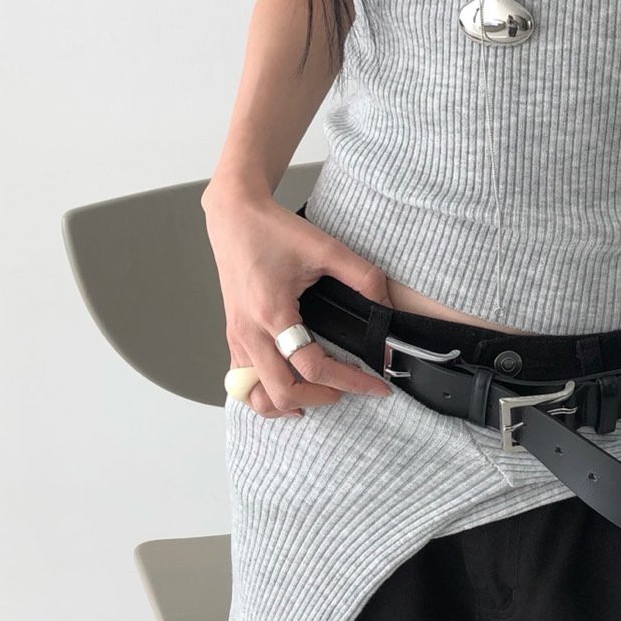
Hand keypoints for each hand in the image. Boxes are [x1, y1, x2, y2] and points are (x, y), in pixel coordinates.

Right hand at [203, 187, 393, 417]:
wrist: (235, 217)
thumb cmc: (271, 230)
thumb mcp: (326, 247)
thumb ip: (363, 277)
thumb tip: (387, 306)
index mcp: (273, 313)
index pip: (312, 367)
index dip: (351, 382)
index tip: (376, 385)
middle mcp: (250, 332)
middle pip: (282, 392)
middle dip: (321, 398)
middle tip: (350, 390)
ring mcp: (237, 337)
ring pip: (254, 396)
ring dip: (286, 403)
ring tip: (317, 396)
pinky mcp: (233, 336)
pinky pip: (241, 383)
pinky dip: (264, 394)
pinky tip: (288, 387)